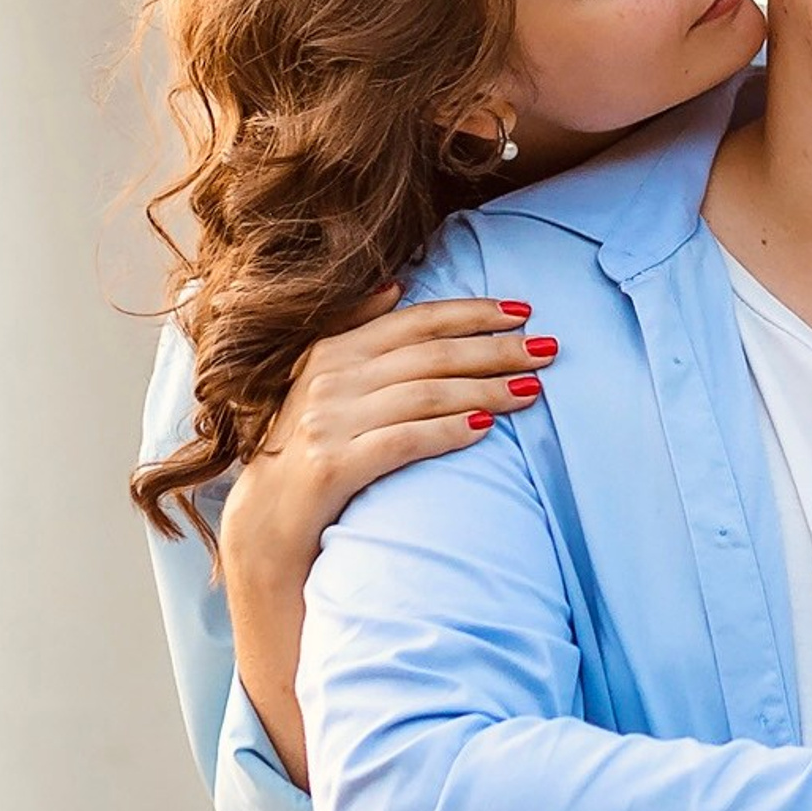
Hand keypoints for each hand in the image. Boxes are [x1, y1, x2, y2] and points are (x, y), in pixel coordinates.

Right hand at [219, 289, 558, 786]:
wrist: (264, 524)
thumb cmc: (306, 450)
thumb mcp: (321, 380)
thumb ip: (357, 331)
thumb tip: (398, 286)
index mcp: (332, 349)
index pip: (416, 320)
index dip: (473, 312)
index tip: (523, 310)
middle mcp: (329, 378)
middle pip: (431, 355)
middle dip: (495, 349)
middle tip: (547, 348)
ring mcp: (328, 421)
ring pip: (425, 394)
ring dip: (485, 390)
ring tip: (532, 390)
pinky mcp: (332, 465)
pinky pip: (404, 440)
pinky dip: (447, 431)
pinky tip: (486, 429)